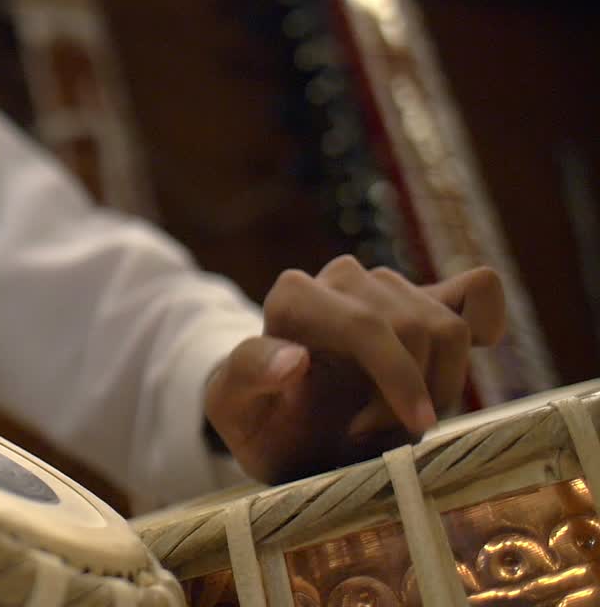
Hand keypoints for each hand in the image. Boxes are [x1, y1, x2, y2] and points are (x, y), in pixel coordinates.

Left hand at [204, 255, 505, 483]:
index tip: (404, 431)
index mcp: (293, 296)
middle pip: (416, 329)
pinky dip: (484, 324)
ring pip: (449, 326)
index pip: (367, 325)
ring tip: (396, 421)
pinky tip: (458, 364)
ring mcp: (387, 287)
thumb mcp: (233, 409)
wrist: (284, 425)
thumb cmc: (260, 419)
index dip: (397, 379)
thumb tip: (294, 357)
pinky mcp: (426, 302)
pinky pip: (477, 289)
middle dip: (411, 395)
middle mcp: (341, 279)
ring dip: (439, 385)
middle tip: (377, 439)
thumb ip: (249, 374)